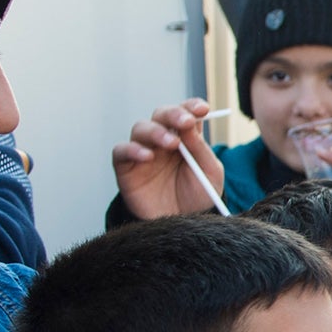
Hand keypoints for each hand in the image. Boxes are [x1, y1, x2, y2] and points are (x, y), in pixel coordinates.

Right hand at [112, 99, 225, 218]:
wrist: (180, 225)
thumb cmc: (197, 197)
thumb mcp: (209, 173)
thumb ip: (200, 149)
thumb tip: (191, 125)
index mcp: (186, 137)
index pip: (186, 113)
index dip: (191, 107)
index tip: (203, 109)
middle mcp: (163, 140)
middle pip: (161, 114)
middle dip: (173, 114)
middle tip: (185, 122)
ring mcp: (143, 151)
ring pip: (141, 128)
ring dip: (155, 131)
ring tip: (171, 143)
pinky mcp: (126, 167)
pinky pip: (121, 150)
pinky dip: (132, 149)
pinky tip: (147, 156)